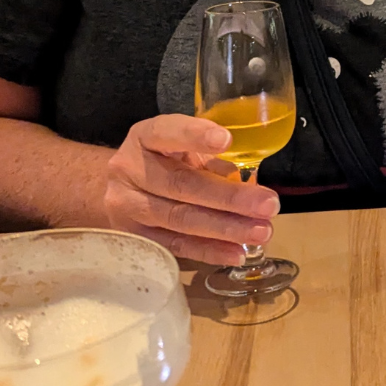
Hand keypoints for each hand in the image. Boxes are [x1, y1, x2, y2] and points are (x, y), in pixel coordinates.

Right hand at [103, 114, 279, 266]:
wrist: (117, 189)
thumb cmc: (161, 162)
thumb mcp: (181, 149)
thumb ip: (210, 159)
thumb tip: (249, 183)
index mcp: (145, 137)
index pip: (166, 132)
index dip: (195, 136)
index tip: (226, 140)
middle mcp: (129, 170)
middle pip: (180, 185)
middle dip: (229, 197)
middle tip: (268, 205)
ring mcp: (127, 207)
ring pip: (179, 219)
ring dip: (225, 228)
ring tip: (260, 232)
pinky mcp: (134, 238)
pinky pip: (175, 247)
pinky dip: (210, 251)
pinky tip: (238, 253)